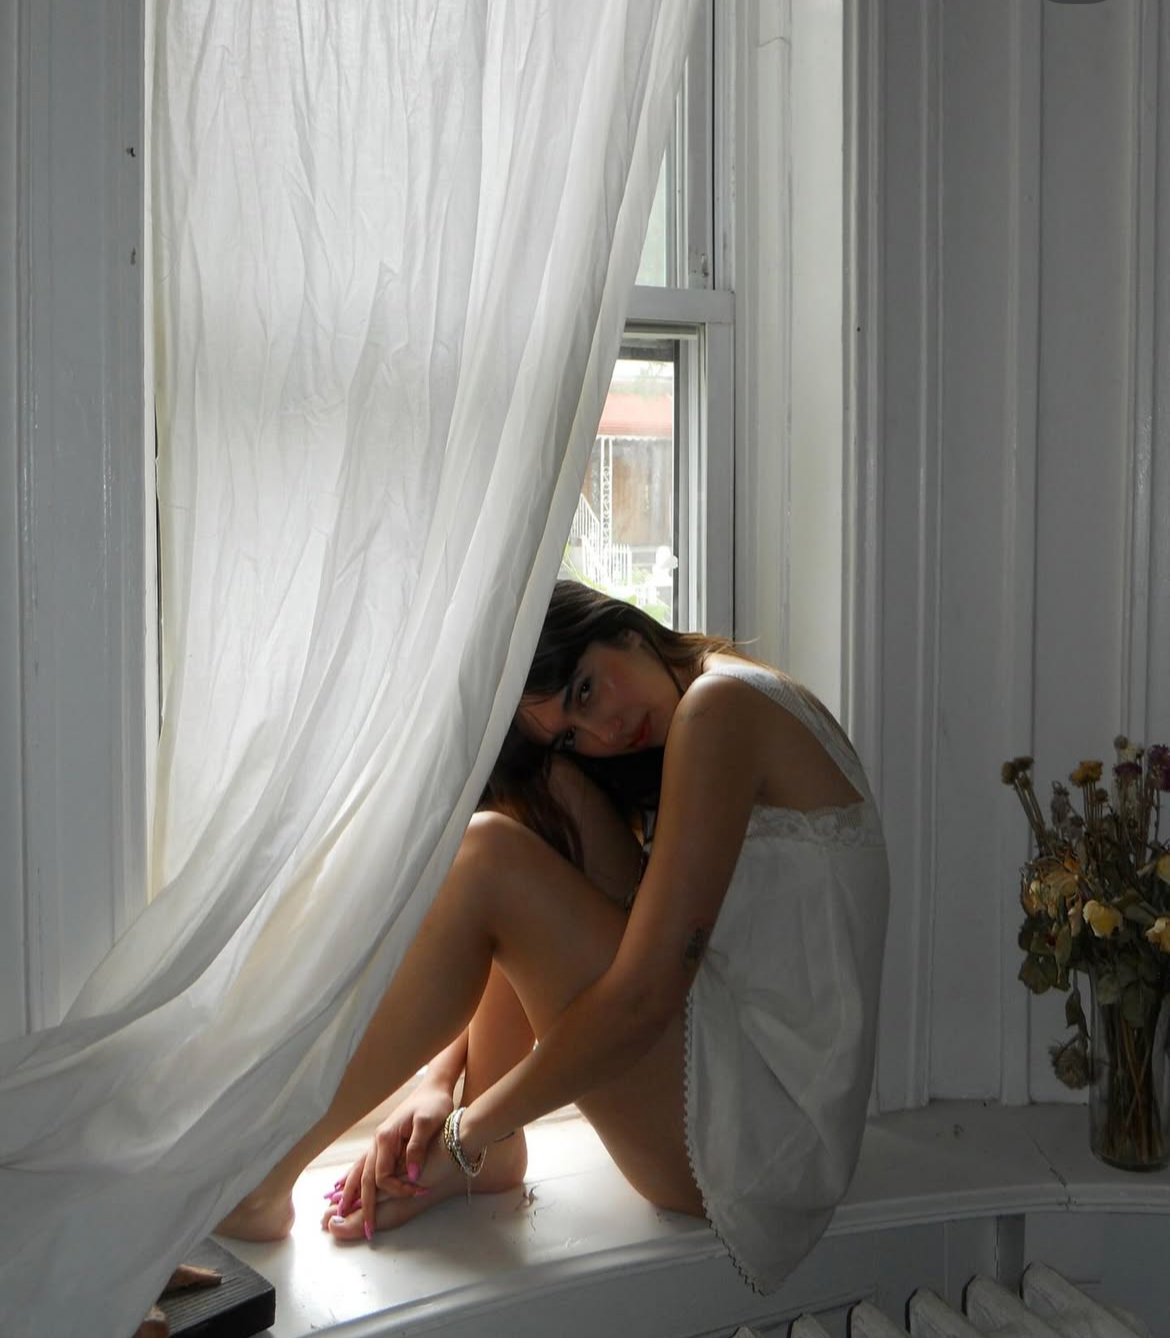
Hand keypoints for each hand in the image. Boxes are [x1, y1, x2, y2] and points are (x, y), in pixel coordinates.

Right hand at [331, 1082, 452, 1235]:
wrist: (433, 1088)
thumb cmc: (434, 1104)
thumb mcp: (429, 1123)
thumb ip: (418, 1148)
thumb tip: (412, 1175)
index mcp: (386, 1138)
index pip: (382, 1176)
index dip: (397, 1189)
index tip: (417, 1192)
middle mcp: (377, 1142)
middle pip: (365, 1178)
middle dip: (364, 1205)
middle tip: (367, 1231)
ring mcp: (378, 1142)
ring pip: (359, 1172)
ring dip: (351, 1193)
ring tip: (342, 1213)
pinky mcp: (384, 1143)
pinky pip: (364, 1165)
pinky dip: (353, 1178)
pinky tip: (343, 1186)